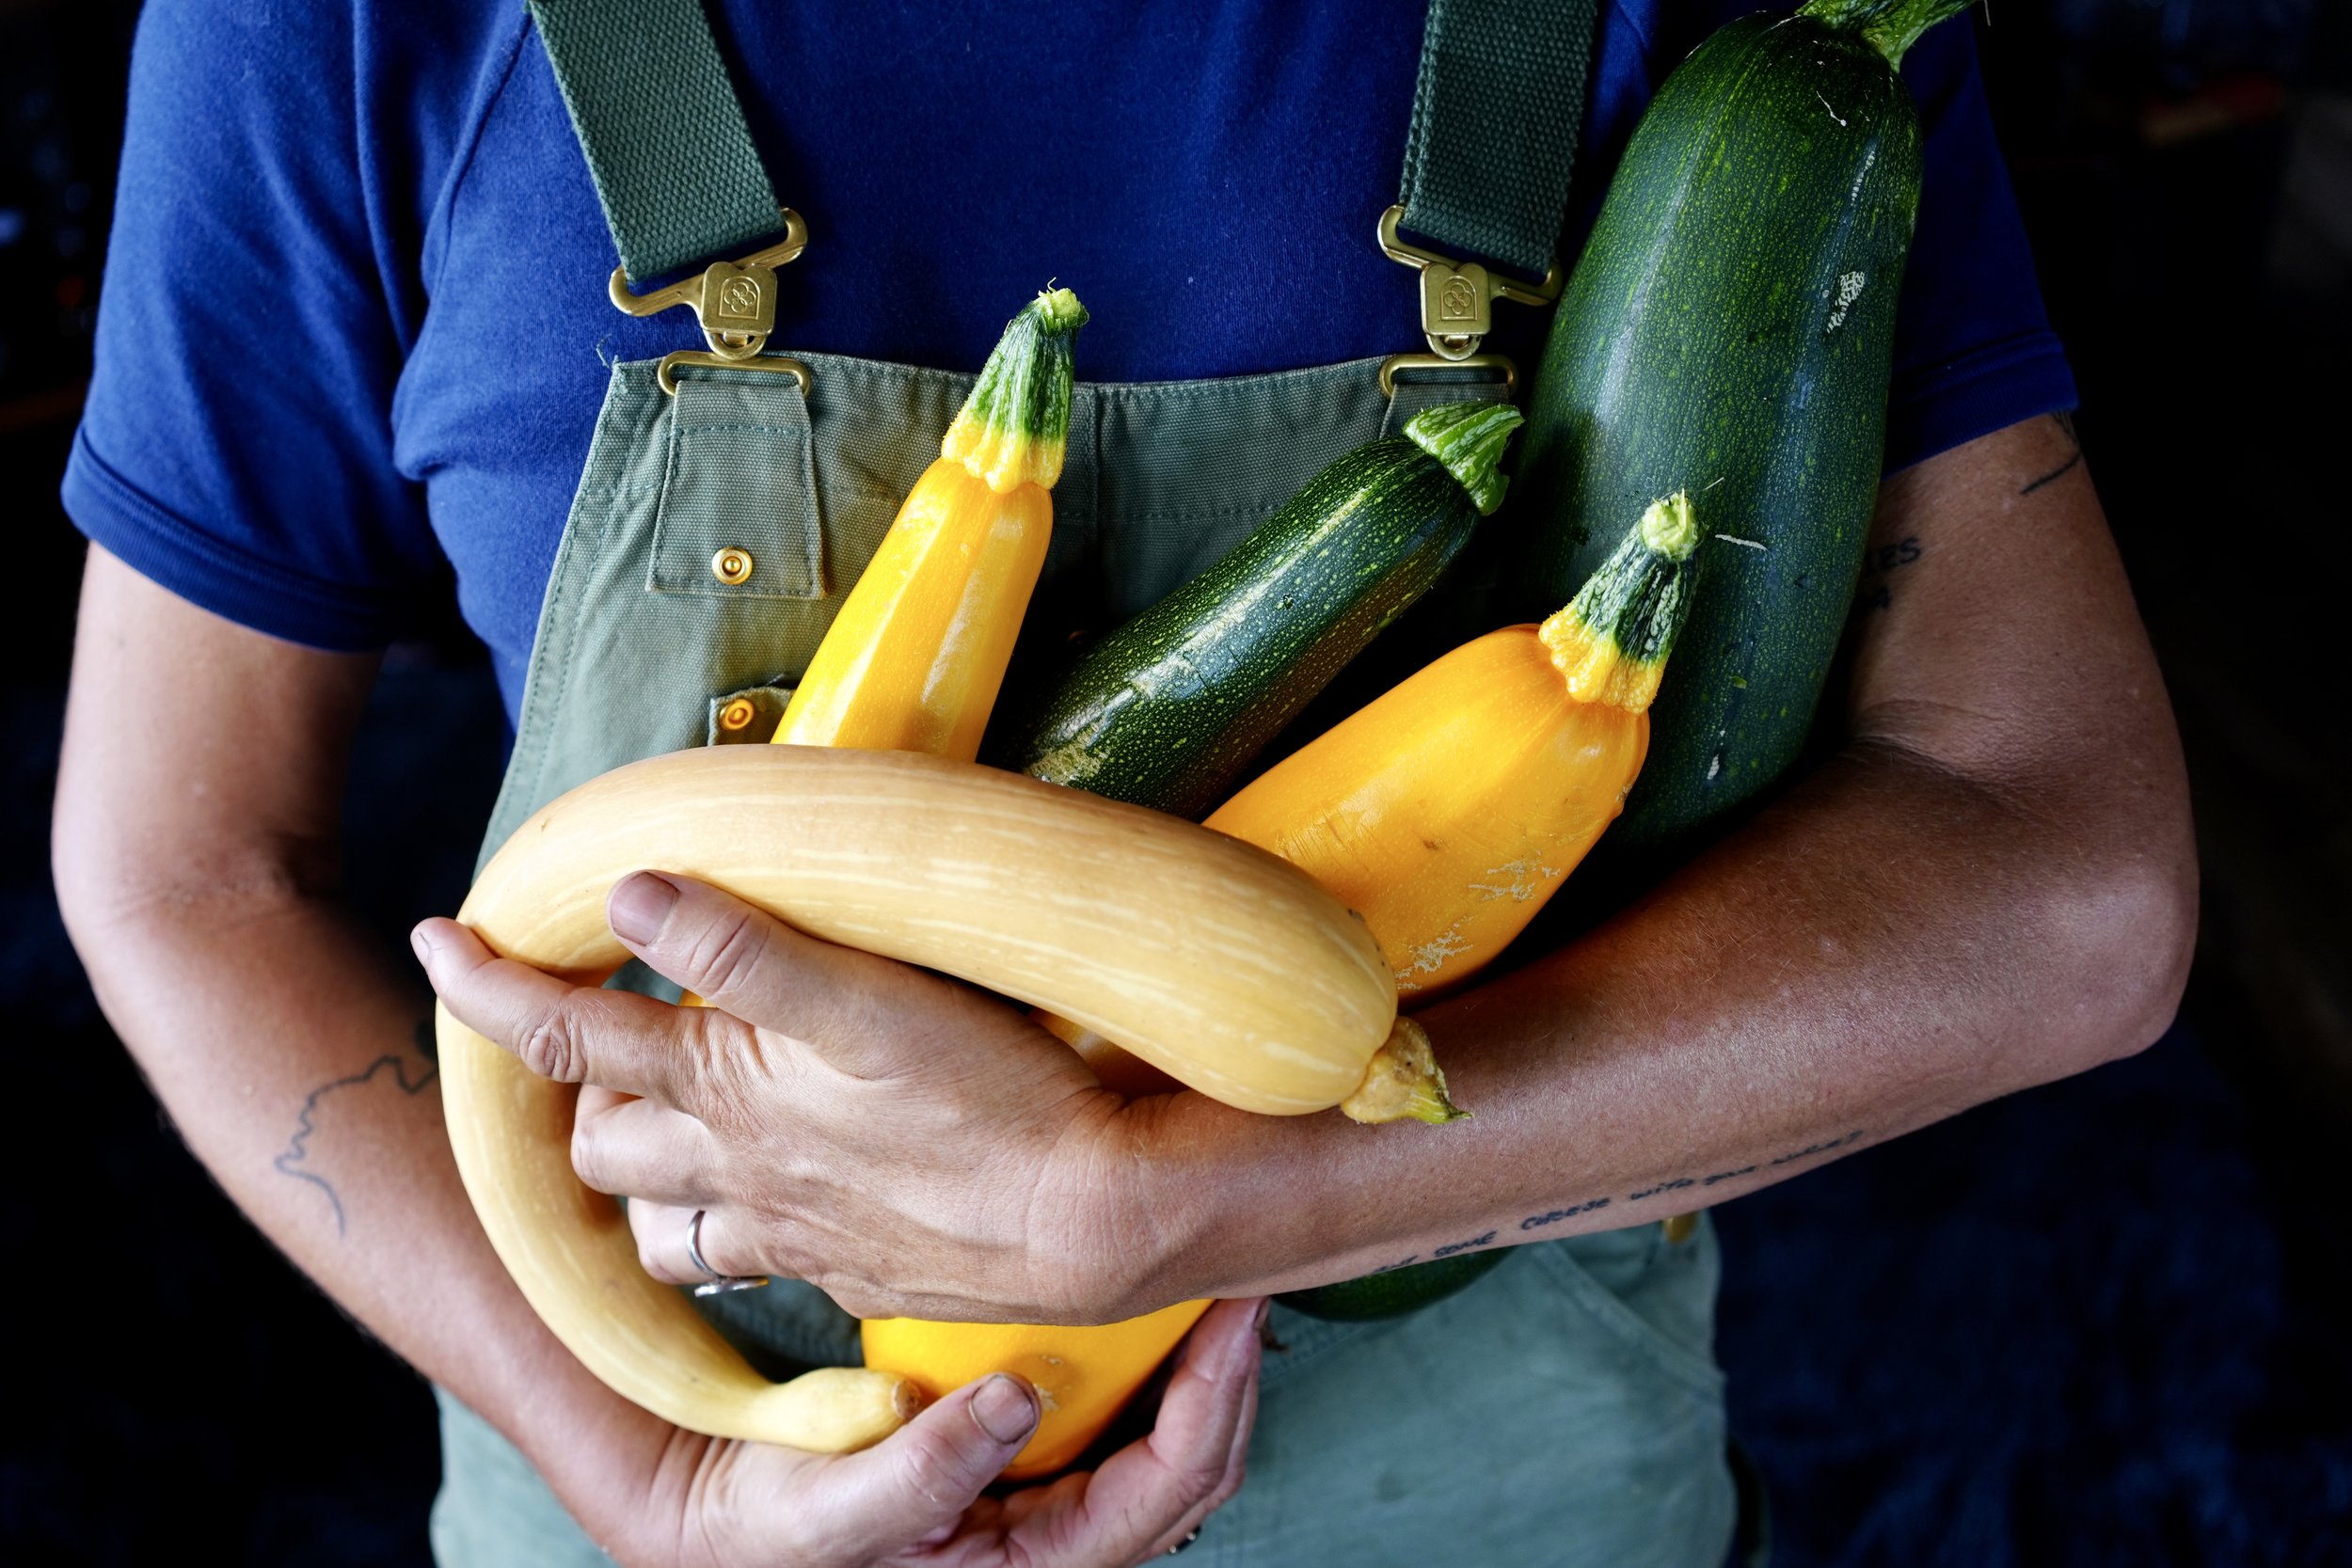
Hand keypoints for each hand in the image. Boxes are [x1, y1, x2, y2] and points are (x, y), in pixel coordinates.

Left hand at [415, 870, 1162, 1321]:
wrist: (1092, 1219)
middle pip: (601, 1146)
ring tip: (671, 1128)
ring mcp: (790, 1235)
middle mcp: (736, 1173)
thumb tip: (626, 890)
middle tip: (602, 1036)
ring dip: (648, 1177)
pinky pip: (752, 1263)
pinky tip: (781, 1195)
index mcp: (723, 1091)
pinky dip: (735, 1227)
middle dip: (581, 1094)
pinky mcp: (848, 1270)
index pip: (564, 1037)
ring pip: (665, 1227)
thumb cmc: (988, 1097)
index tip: (434, 937)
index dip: (486, 988)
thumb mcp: (867, 999)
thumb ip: (744, 947)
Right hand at [606, 1297, 1262, 1567]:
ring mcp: (1047, 1491)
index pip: (1158, 1494)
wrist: (715, 1500)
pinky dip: (1149, 1350)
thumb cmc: (768, 1524)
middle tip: (1253, 1276)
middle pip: (1191, 1467)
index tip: (1232, 1318)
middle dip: (1232, 1376)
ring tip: (1220, 1275)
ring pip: (1167, 1435)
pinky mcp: (1026, 1444)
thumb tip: (1015, 1402)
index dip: (1210, 1406)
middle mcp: (1055, 1536)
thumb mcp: (827, 1511)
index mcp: (1029, 1567)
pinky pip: (1118, 1404)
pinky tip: (1148, 1289)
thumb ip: (920, 1473)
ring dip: (1202, 1361)